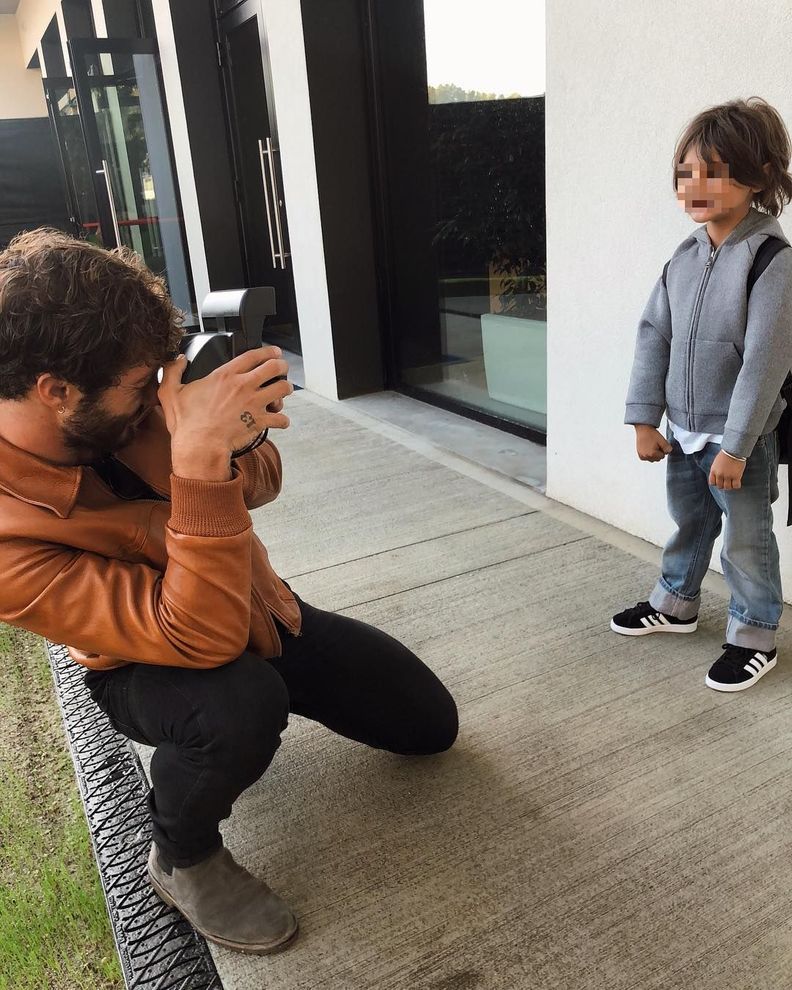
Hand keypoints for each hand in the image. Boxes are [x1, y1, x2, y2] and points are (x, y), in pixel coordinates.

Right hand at [159, 346, 292, 473]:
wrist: (199, 446)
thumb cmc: (187, 423)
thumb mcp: (171, 392)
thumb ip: (172, 371)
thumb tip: (178, 359)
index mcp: (225, 375)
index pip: (253, 355)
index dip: (268, 351)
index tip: (273, 352)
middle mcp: (243, 386)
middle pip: (275, 367)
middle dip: (282, 366)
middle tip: (281, 370)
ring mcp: (254, 404)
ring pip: (283, 389)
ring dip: (285, 390)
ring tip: (281, 393)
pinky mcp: (259, 422)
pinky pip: (281, 418)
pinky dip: (283, 420)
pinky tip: (280, 420)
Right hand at [635, 425, 672, 461]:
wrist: (643, 429)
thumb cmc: (651, 434)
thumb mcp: (662, 440)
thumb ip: (667, 448)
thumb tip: (668, 452)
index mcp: (652, 454)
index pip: (662, 456)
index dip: (662, 450)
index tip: (659, 444)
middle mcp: (646, 456)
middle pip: (657, 459)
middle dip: (658, 453)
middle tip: (655, 445)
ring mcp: (642, 456)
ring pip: (652, 459)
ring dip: (653, 455)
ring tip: (651, 446)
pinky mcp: (639, 455)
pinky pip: (646, 458)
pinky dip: (648, 454)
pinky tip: (648, 448)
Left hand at [709, 450, 745, 489]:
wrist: (734, 450)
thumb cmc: (726, 454)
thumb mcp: (717, 462)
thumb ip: (717, 470)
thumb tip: (718, 476)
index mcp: (713, 470)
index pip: (712, 483)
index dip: (716, 483)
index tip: (720, 481)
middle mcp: (719, 474)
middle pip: (720, 486)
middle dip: (723, 485)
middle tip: (727, 482)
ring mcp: (727, 476)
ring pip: (727, 487)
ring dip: (730, 486)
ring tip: (733, 482)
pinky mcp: (736, 476)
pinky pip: (736, 486)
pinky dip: (737, 485)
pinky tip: (738, 481)